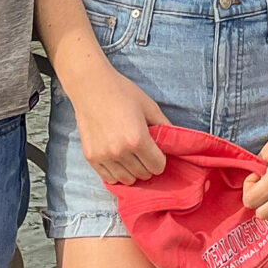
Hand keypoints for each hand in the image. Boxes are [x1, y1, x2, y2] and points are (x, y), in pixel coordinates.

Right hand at [69, 63, 169, 186]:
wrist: (91, 87)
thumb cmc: (122, 93)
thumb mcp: (149, 106)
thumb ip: (165, 127)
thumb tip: (176, 145)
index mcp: (137, 139)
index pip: (158, 166)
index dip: (160, 159)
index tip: (156, 151)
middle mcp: (120, 151)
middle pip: (143, 174)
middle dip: (148, 165)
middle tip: (144, 152)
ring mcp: (104, 156)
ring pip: (127, 180)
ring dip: (133, 171)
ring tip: (131, 156)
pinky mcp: (91, 158)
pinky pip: (109, 178)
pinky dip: (117, 173)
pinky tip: (118, 160)